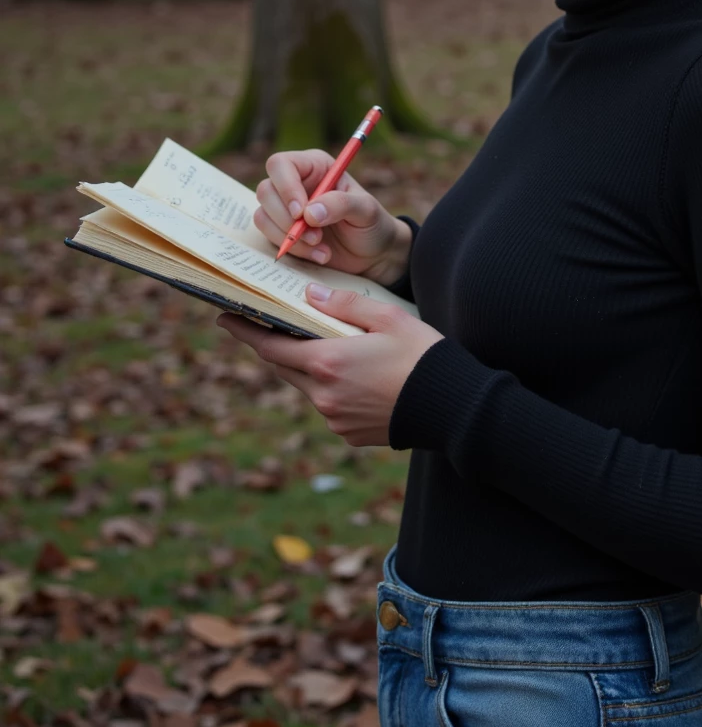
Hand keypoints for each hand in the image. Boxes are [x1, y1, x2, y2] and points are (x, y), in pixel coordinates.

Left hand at [216, 287, 442, 445]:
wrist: (451, 407)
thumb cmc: (422, 356)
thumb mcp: (387, 317)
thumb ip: (344, 304)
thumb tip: (310, 293)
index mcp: (327, 361)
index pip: (270, 346)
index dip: (245, 332)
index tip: (224, 319)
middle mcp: (323, 394)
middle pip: (284, 367)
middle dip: (277, 346)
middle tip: (273, 325)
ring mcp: (333, 418)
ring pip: (306, 387)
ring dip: (309, 367)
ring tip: (328, 348)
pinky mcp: (346, 434)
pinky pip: (327, 406)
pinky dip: (330, 389)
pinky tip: (356, 377)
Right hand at [254, 149, 410, 286]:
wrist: (374, 254)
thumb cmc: (372, 224)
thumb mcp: (366, 210)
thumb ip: (341, 205)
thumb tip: (308, 214)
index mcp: (315, 166)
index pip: (281, 165)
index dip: (286, 187)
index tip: (301, 213)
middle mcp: (295, 183)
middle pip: (266, 191)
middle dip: (288, 219)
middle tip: (316, 236)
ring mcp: (285, 208)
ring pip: (263, 216)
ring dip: (289, 237)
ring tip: (321, 247)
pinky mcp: (282, 231)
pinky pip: (269, 238)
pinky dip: (293, 250)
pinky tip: (319, 255)